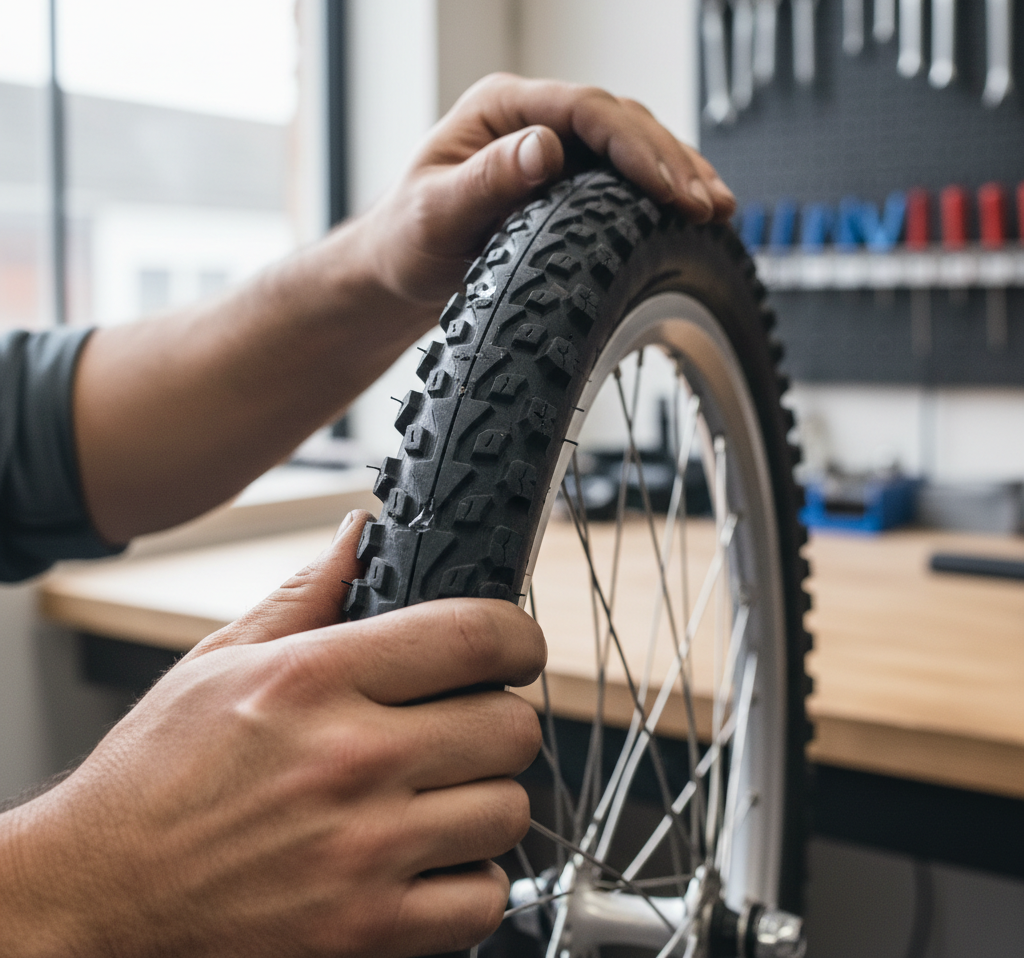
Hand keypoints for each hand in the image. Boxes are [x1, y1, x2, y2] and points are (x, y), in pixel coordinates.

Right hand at [0, 512, 545, 957]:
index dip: (518, 634)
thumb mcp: (218, 660)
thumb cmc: (153, 777)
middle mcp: (349, 762)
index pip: (473, 636)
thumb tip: (359, 536)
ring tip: (444, 791)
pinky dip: (471, 878)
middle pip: (511, 726)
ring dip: (487, 796)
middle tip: (470, 721)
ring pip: (509, 809)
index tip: (515, 647)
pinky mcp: (366, 931)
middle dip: (502, 717)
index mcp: (316, 681)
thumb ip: (305, 593)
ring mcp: (364, 853)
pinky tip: (431, 856)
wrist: (95, 895)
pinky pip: (484, 899)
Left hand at [357, 72, 736, 306]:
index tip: (670, 187)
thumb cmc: (407, 241)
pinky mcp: (566, 181)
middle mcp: (531, 119)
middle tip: (707, 206)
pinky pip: (624, 174)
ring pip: (632, 143)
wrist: (398, 271)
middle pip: (620, 121)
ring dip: (679, 173)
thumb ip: (486, 181)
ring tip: (720, 209)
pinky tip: (695, 211)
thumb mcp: (435, 214)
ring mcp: (552, 147)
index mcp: (500, 109)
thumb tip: (547, 145)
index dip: (636, 145)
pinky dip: (662, 191)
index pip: (585, 109)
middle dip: (670, 161)